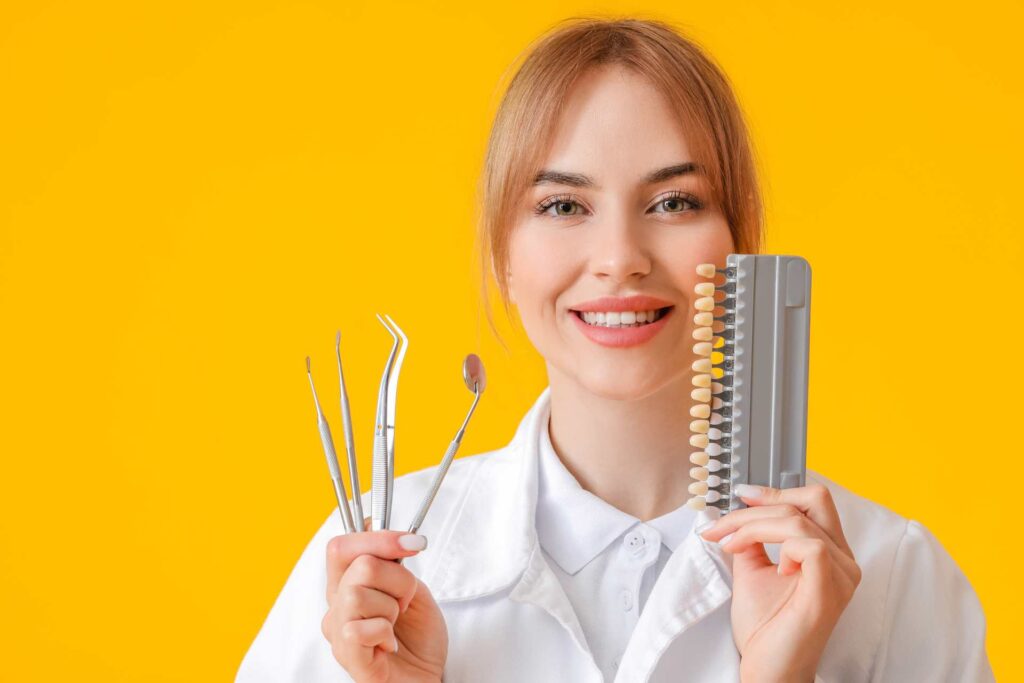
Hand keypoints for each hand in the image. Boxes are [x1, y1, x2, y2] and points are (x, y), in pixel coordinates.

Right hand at [321, 526, 447, 682]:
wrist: (427, 676)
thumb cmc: (417, 636)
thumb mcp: (412, 588)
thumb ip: (393, 562)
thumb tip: (380, 528)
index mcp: (347, 584)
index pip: (342, 547)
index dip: (377, 537)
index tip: (413, 543)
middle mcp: (336, 606)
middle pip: (361, 566)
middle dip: (398, 580)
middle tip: (405, 602)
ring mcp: (338, 632)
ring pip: (357, 595)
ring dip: (391, 609)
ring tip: (395, 625)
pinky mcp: (346, 656)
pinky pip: (358, 629)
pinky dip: (385, 634)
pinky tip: (389, 644)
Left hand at [699, 484, 860, 682]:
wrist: (768, 668)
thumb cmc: (765, 626)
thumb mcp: (753, 569)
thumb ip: (753, 539)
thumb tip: (737, 512)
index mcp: (831, 552)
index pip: (813, 502)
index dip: (776, 491)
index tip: (742, 494)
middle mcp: (844, 561)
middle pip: (813, 500)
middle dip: (764, 501)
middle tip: (728, 518)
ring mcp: (841, 575)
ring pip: (798, 521)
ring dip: (753, 525)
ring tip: (730, 543)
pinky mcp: (829, 589)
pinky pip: (808, 545)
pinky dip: (776, 543)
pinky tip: (762, 562)